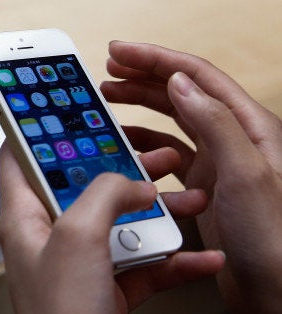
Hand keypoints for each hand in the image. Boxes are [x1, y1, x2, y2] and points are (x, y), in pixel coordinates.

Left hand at [0, 141, 223, 312]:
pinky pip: (144, 263)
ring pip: (122, 223)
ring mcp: (81, 263)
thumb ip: (102, 195)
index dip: (40, 131)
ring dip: (161, 213)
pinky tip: (198, 255)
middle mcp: (51, 237)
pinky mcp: (108, 287)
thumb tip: (130, 182)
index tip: (64, 110)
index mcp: (25, 218)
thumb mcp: (76, 238)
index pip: (20, 158)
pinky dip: (173, 258)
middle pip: (85, 186)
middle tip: (152, 156)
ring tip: (190, 201)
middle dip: (124, 170)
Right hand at [100, 41, 281, 311]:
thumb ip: (214, 122)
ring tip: (110, 103)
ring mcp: (217, 165)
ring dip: (139, 110)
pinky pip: (168, 157)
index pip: (196, 77)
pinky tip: (128, 147)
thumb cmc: (275, 239)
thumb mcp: (246, 173)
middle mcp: (232, 140)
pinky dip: (144, 147)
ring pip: (171, 124)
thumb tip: (179, 82)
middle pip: (181, 95)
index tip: (121, 52)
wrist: (277, 292)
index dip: (155, 59)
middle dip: (142, 78)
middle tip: (108, 72)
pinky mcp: (204, 189)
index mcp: (248, 126)